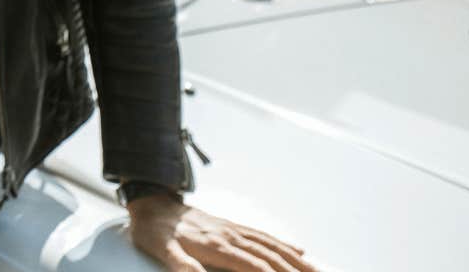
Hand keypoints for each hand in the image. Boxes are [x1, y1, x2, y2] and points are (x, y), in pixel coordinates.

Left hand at [129, 195, 324, 270]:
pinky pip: (262, 235)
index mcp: (216, 247)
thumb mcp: (162, 251)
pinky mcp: (231, 226)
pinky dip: (283, 244)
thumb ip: (183, 266)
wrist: (151, 203)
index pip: (254, 267)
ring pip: (271, 246)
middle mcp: (230, 237)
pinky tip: (298, 251)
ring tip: (317, 271)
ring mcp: (232, 230)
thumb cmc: (154, 232)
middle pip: (270, 258)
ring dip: (296, 260)